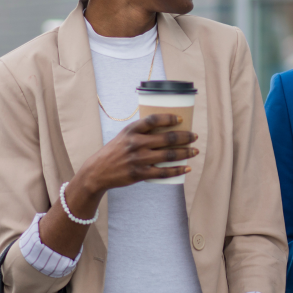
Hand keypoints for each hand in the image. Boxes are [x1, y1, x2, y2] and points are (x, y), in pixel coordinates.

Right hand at [80, 113, 197, 194]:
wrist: (97, 172)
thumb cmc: (115, 151)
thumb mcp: (124, 135)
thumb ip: (141, 131)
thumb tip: (167, 126)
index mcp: (131, 130)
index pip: (153, 120)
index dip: (169, 118)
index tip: (181, 118)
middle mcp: (135, 143)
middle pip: (167, 138)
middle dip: (185, 137)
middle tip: (194, 136)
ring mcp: (138, 159)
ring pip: (168, 155)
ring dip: (185, 153)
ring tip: (195, 151)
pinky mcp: (140, 174)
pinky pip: (163, 173)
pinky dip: (177, 170)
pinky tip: (187, 168)